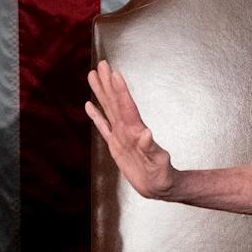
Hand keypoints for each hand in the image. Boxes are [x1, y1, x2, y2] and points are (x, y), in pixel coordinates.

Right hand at [85, 59, 178, 199]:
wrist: (159, 186)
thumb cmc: (162, 176)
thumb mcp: (159, 163)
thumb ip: (151, 149)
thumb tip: (146, 134)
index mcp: (136, 131)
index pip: (126, 106)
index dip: (120, 90)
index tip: (115, 73)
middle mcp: (127, 129)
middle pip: (115, 102)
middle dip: (108, 83)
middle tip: (101, 64)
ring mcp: (121, 135)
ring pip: (108, 109)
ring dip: (100, 92)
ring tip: (93, 76)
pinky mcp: (115, 145)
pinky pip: (103, 127)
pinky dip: (96, 116)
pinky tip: (89, 105)